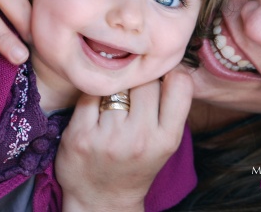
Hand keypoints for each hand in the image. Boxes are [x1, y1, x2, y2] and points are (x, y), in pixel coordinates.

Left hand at [55, 66, 193, 211]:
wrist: (102, 201)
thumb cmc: (138, 164)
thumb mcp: (166, 142)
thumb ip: (171, 106)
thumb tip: (167, 62)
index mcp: (167, 139)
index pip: (181, 84)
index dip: (172, 73)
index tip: (163, 76)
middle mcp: (140, 138)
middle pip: (146, 80)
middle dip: (142, 80)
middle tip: (136, 92)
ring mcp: (108, 137)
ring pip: (118, 83)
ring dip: (118, 87)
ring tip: (116, 103)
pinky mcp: (80, 136)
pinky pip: (90, 93)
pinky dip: (95, 95)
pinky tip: (97, 109)